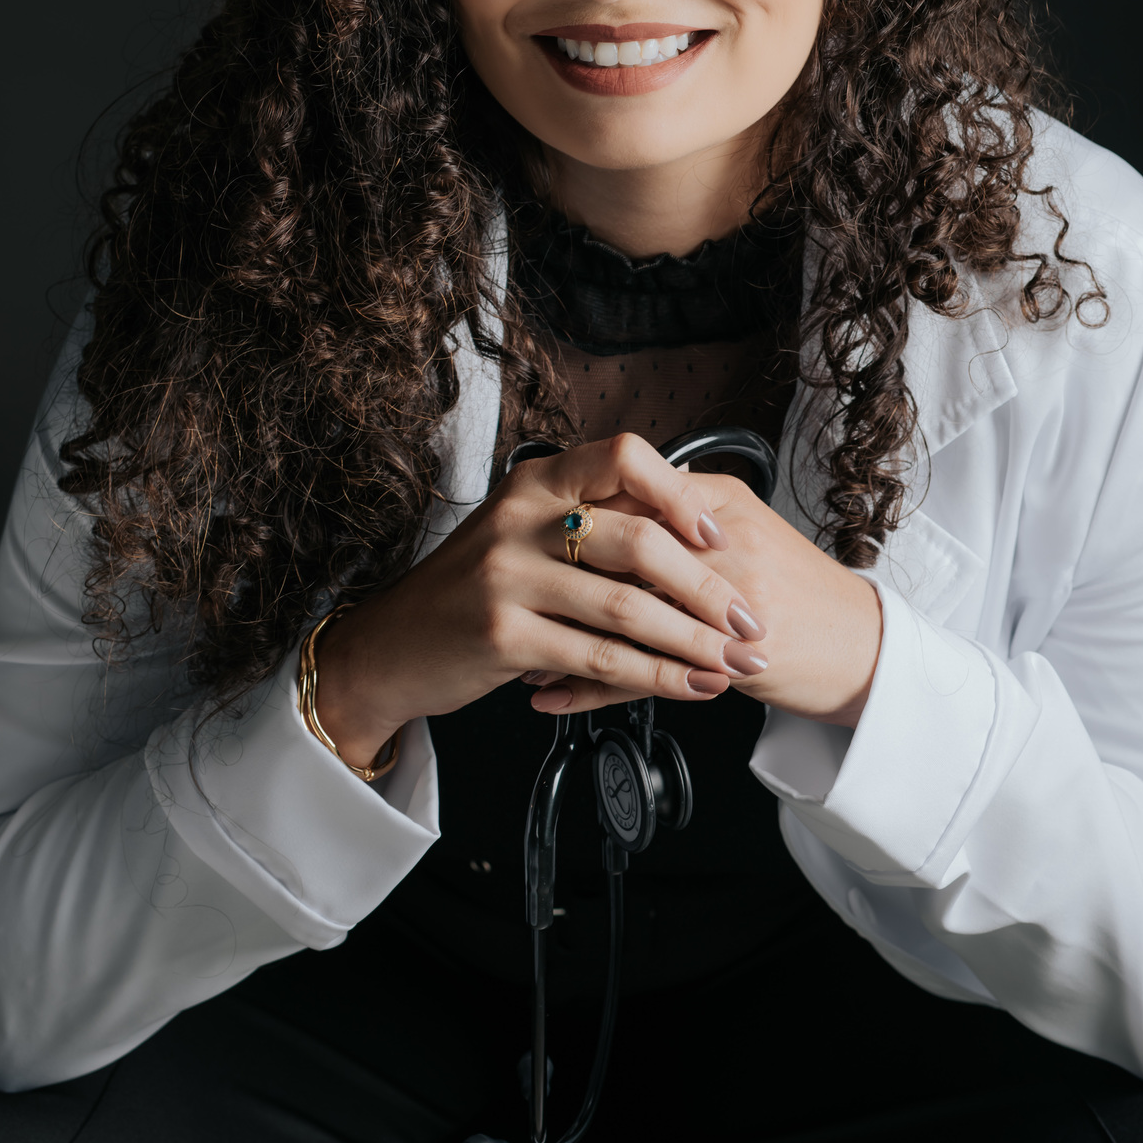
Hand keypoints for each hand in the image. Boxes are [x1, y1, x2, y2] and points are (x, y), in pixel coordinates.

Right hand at [312, 434, 769, 769]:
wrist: (392, 646)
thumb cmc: (472, 589)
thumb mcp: (522, 531)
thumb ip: (589, 517)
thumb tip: (688, 515)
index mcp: (534, 481)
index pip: (623, 456)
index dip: (679, 492)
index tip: (719, 531)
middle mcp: (519, 519)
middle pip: (637, 541)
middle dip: (707, 588)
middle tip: (749, 619)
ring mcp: (506, 577)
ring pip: (625, 608)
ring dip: (691, 641)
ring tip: (733, 662)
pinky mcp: (502, 635)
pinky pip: (597, 658)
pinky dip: (653, 676)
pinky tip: (687, 686)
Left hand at [529, 472, 881, 727]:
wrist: (862, 647)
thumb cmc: (793, 589)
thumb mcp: (738, 528)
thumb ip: (677, 510)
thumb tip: (603, 499)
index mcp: (719, 504)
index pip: (628, 497)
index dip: (574, 523)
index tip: (527, 542)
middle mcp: (723, 545)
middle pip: (619, 554)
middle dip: (558, 581)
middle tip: (509, 599)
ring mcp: (728, 602)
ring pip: (623, 615)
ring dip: (563, 640)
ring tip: (521, 655)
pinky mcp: (729, 659)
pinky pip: (642, 673)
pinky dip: (589, 688)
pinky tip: (551, 695)